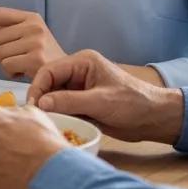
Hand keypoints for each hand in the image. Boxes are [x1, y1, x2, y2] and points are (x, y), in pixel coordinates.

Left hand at [0, 7, 64, 78]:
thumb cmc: (42, 57)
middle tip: (15, 57)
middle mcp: (34, 27)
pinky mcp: (35, 59)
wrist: (67, 76)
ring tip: (22, 64)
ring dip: (4, 63)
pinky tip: (24, 72)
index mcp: (31, 17)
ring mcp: (36, 42)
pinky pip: (6, 65)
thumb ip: (3, 30)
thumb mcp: (26, 36)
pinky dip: (10, 73)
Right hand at [29, 50, 184, 144]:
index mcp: (82, 62)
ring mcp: (79, 89)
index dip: (37, 87)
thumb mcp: (101, 102)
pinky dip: (59, 117)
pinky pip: (63, 108)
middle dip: (41, 99)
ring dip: (49, 110)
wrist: (155, 119)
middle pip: (48, 83)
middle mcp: (77, 73)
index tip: (32, 106)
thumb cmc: (134, 104)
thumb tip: (41, 104)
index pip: (49, 70)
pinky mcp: (82, 104)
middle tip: (36, 117)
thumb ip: (70, 101)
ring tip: (45, 123)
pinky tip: (56, 126)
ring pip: (53, 97)